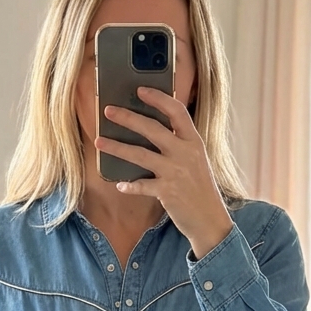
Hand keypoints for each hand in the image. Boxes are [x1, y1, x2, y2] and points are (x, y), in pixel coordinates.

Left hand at [94, 86, 234, 259]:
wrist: (211, 220)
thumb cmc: (201, 189)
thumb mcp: (197, 161)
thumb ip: (180, 145)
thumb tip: (152, 130)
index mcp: (194, 142)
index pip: (177, 111)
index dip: (158, 98)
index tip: (141, 90)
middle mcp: (185, 153)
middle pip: (152, 128)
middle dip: (127, 118)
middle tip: (108, 111)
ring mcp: (176, 172)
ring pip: (140, 154)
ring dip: (117, 147)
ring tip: (99, 142)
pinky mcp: (167, 192)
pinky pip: (142, 185)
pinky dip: (129, 185)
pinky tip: (119, 184)